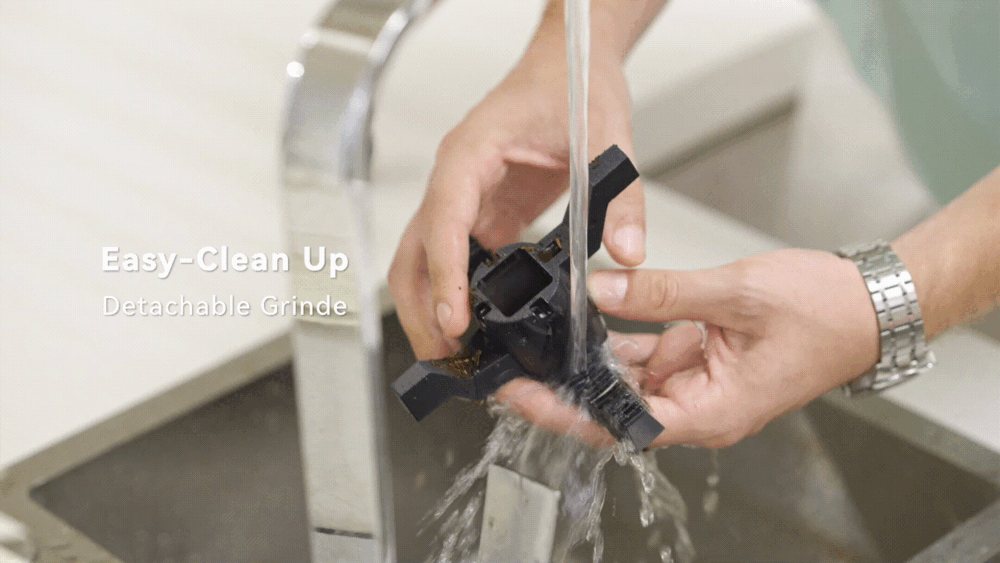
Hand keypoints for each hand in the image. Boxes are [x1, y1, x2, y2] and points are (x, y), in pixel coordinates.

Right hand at [388, 45, 645, 359]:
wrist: (570, 63)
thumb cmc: (573, 83)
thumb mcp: (607, 138)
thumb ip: (620, 198)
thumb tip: (628, 253)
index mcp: (472, 153)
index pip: (444, 218)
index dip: (445, 273)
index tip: (454, 318)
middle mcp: (456, 178)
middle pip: (415, 250)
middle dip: (422, 306)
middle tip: (447, 355)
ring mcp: (464, 198)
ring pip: (425, 260)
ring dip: (431, 306)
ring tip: (456, 354)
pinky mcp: (481, 214)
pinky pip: (457, 260)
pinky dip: (458, 296)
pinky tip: (479, 327)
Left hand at [496, 249, 880, 447]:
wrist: (869, 304)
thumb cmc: (824, 313)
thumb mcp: (734, 294)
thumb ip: (662, 293)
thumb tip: (602, 289)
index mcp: (711, 413)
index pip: (619, 424)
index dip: (565, 410)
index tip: (522, 393)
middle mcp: (700, 409)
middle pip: (614, 407)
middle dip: (565, 384)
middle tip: (515, 360)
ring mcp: (699, 386)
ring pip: (628, 380)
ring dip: (591, 359)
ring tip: (543, 335)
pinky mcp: (702, 363)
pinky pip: (650, 356)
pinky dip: (624, 338)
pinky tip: (593, 316)